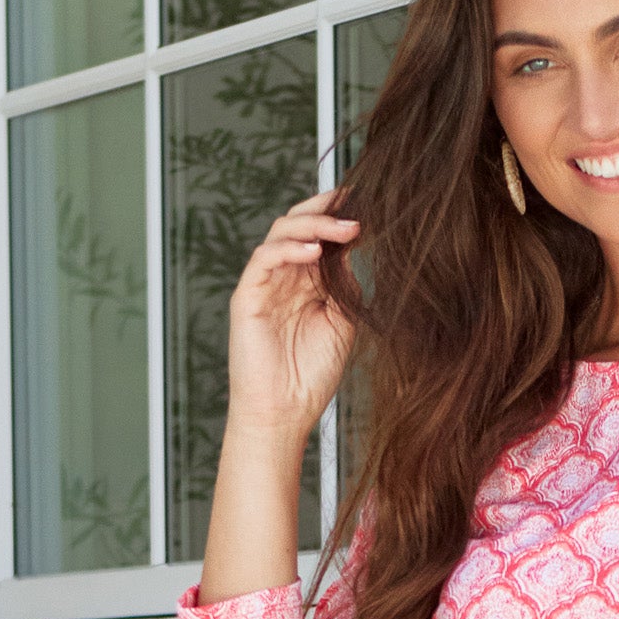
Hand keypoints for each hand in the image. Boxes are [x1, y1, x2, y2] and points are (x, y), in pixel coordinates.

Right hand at [226, 190, 360, 439]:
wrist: (284, 414)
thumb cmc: (312, 375)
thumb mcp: (343, 323)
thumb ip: (345, 286)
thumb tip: (352, 249)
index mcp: (308, 281)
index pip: (320, 235)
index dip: (340, 216)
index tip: (371, 204)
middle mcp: (285, 276)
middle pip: (299, 223)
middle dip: (327, 208)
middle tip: (357, 204)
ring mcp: (265, 283)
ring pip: (281, 233)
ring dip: (313, 225)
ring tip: (344, 228)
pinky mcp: (248, 296)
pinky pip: (264, 259)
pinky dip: (288, 249)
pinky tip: (314, 252)